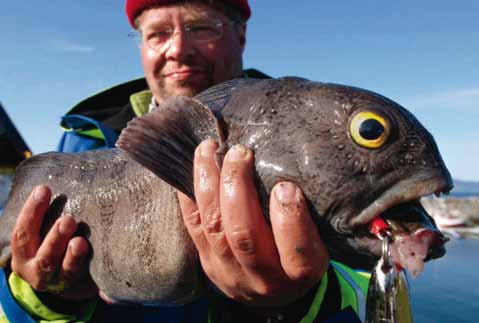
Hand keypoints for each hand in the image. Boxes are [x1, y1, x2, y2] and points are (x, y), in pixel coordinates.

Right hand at [10, 185, 96, 300]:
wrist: (75, 282)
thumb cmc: (59, 245)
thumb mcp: (45, 232)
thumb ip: (51, 212)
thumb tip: (61, 177)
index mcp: (24, 254)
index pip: (23, 233)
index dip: (32, 211)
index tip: (44, 189)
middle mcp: (36, 271)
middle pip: (42, 254)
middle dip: (54, 236)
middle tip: (68, 219)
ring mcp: (58, 282)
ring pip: (62, 269)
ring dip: (72, 255)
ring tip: (80, 241)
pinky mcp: (78, 287)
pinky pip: (82, 278)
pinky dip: (86, 266)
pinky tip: (93, 253)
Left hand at [177, 140, 328, 307]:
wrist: (274, 293)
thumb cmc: (300, 257)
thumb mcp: (320, 242)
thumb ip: (308, 216)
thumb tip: (290, 172)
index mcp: (301, 272)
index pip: (296, 249)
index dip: (289, 216)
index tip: (285, 185)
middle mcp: (263, 278)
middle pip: (243, 234)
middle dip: (237, 186)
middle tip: (240, 153)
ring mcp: (229, 273)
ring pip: (213, 226)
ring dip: (208, 183)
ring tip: (209, 150)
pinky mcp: (208, 264)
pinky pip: (193, 226)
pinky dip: (191, 195)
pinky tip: (193, 169)